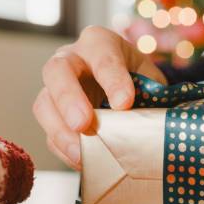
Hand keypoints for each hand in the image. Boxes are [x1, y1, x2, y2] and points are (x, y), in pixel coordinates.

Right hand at [33, 26, 166, 169]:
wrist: (125, 88)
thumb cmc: (137, 80)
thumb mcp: (150, 79)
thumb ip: (153, 95)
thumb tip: (159, 124)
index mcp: (100, 43)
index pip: (103, 56)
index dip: (112, 80)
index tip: (125, 103)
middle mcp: (71, 59)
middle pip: (58, 71)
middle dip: (69, 98)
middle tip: (83, 123)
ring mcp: (55, 87)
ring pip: (44, 103)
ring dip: (61, 130)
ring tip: (81, 153)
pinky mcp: (52, 115)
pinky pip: (49, 132)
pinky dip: (63, 149)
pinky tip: (82, 161)